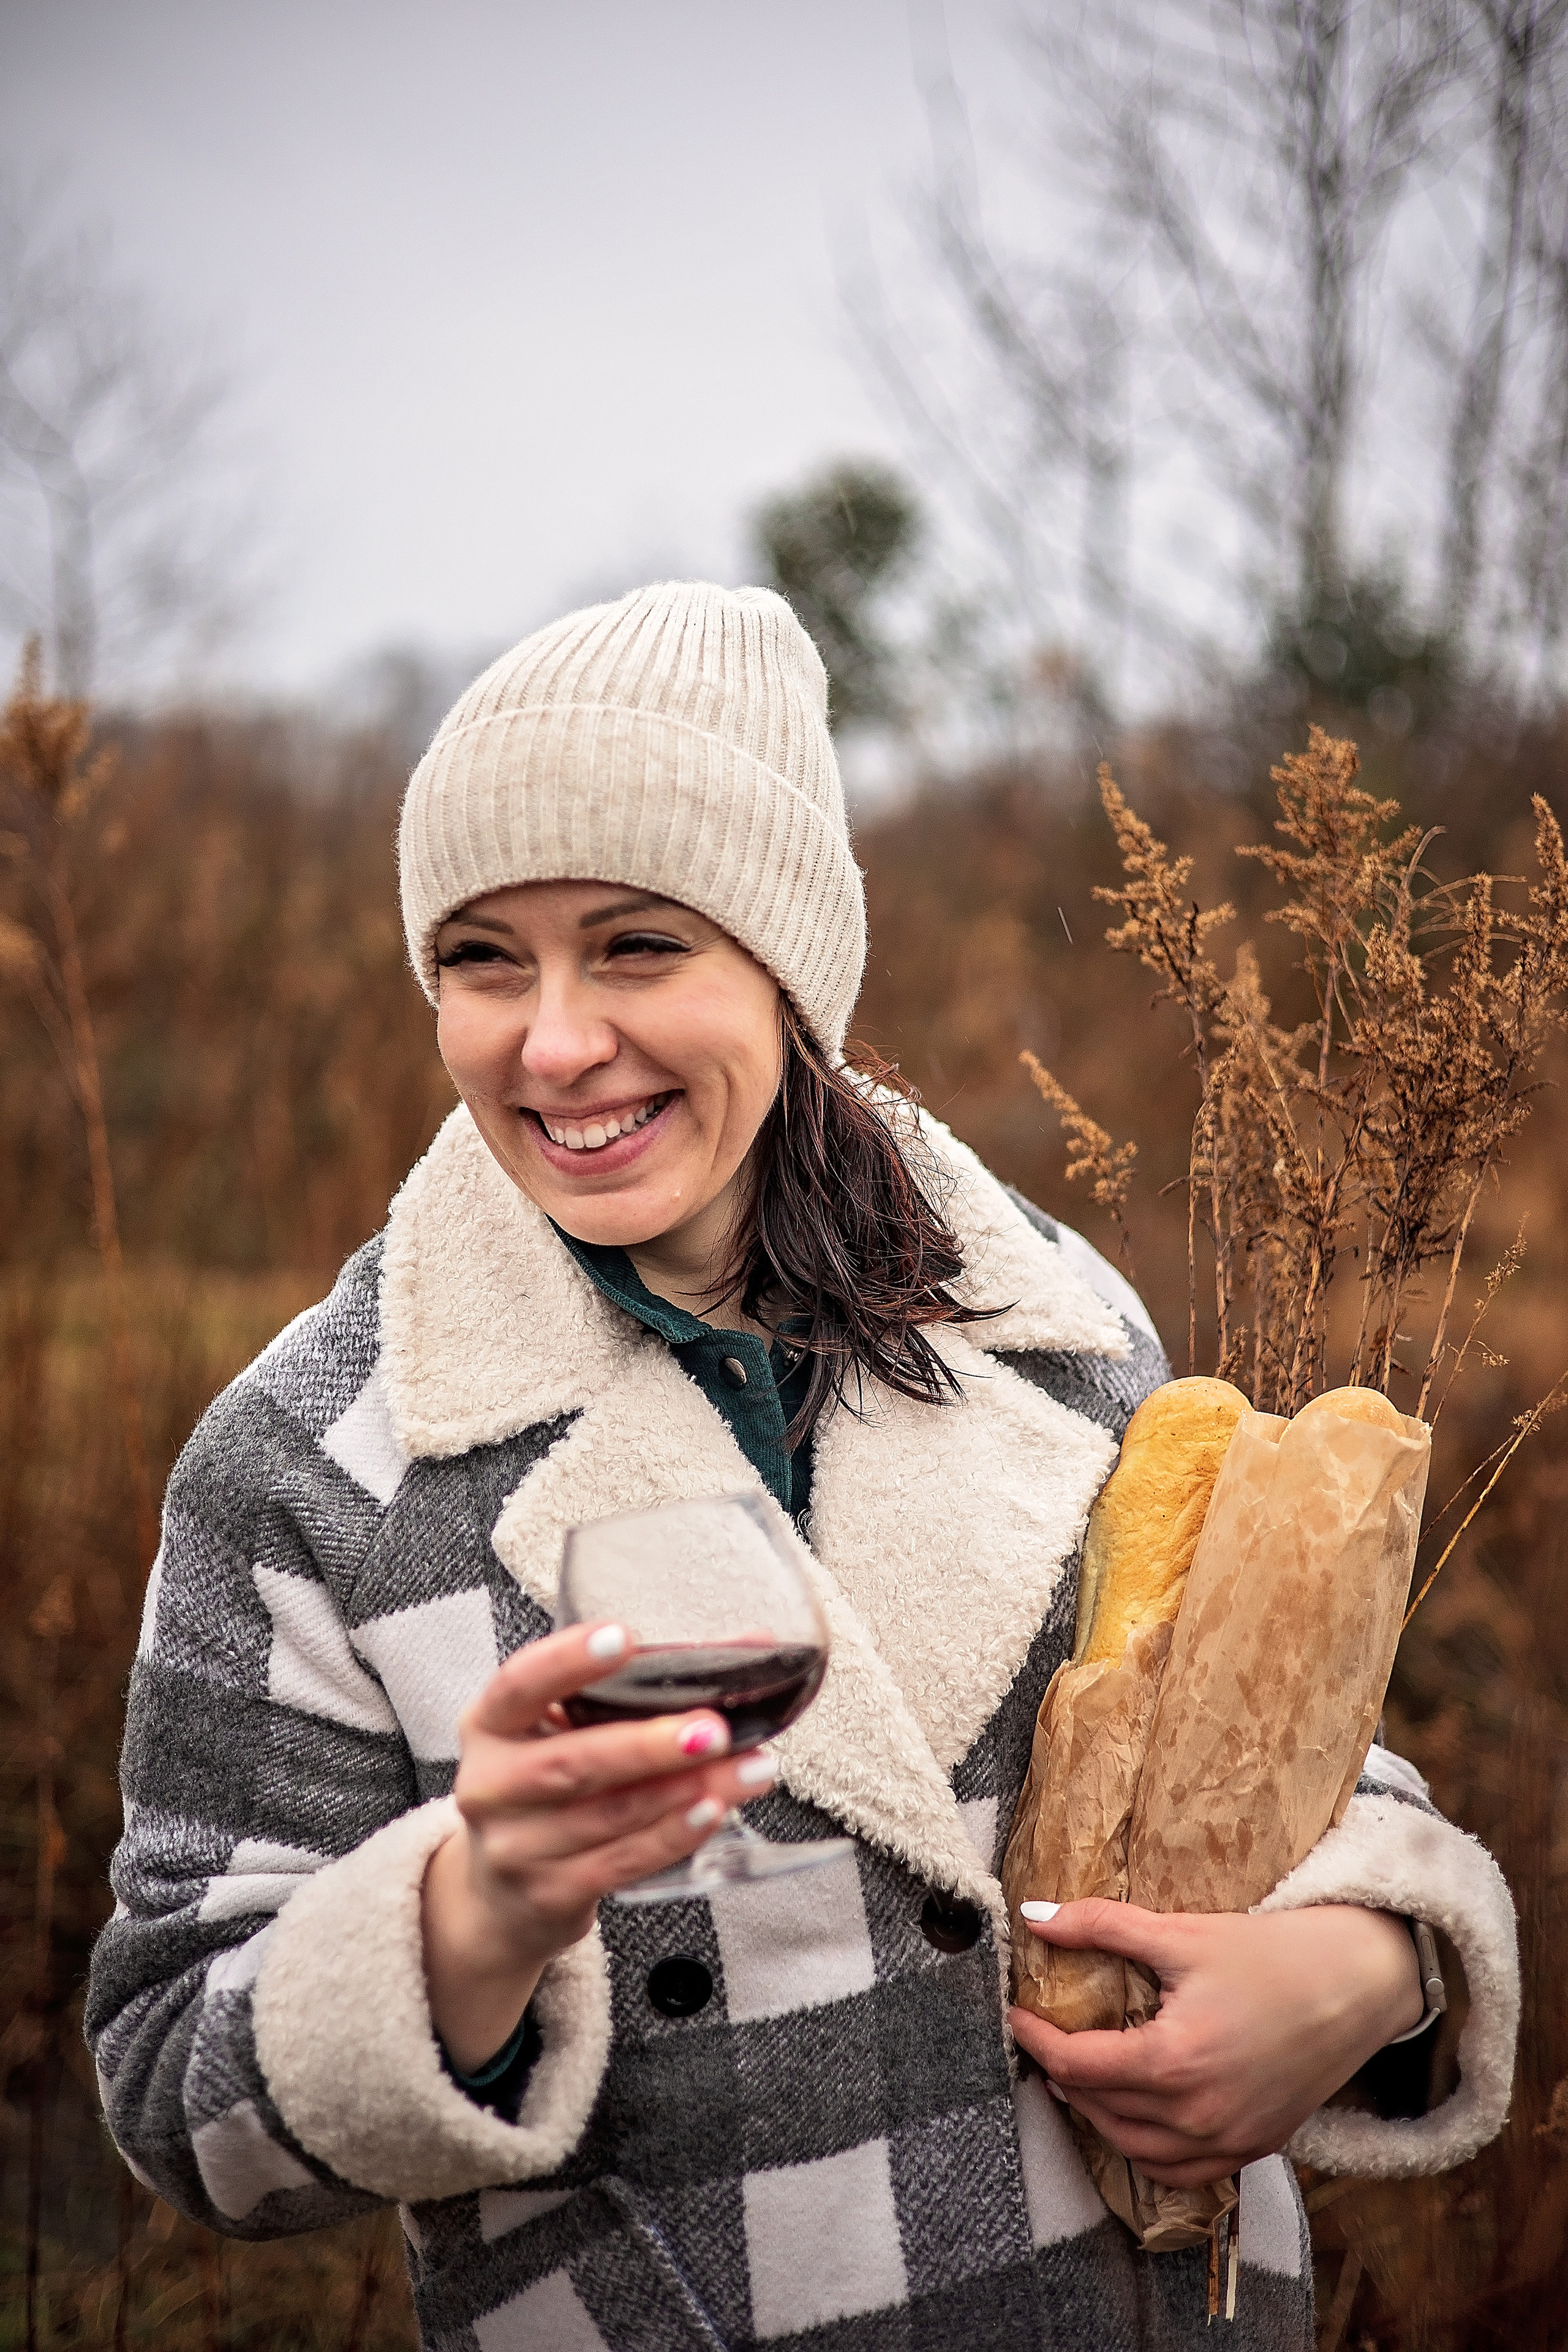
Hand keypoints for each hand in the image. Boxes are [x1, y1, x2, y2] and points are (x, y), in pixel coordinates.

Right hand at [422, 1622, 775, 2070]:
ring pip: (608, 1815)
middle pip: (571, 1762)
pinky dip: (673, 1835)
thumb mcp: (564, 1728)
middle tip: (713, 1729)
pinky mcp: (548, 1893)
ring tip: (746, 1770)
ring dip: (685, 1791)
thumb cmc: (548, 1786)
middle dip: (648, 1745)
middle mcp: (491, 1785)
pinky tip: (713, 1811)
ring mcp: (515, 1847)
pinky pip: (621, 1862)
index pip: (520, 1684)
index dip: (567, 1661)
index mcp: (490, 1724)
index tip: (622, 1639)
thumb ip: (638, 1686)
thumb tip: (752, 1645)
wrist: (501, 1892)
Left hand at [1008, 1899, 1423, 2185]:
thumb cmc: (1270, 1954)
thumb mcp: (1180, 1932)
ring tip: (1079, 2076)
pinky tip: (1133, 2117)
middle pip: (1099, 2108)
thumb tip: (1033, 1915)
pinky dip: (1145, 2150)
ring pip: (1133, 2148)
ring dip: (1097, 2115)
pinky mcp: (1253, 2148)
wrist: (1357, 1985)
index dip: (1036, 2040)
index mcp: (1174, 2061)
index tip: (1015, 2016)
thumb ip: (1102, 1925)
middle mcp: (1197, 2115)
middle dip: (1061, 2073)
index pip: (1078, 2064)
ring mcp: (1227, 2141)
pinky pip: (1180, 2172)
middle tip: (1043, 2040)